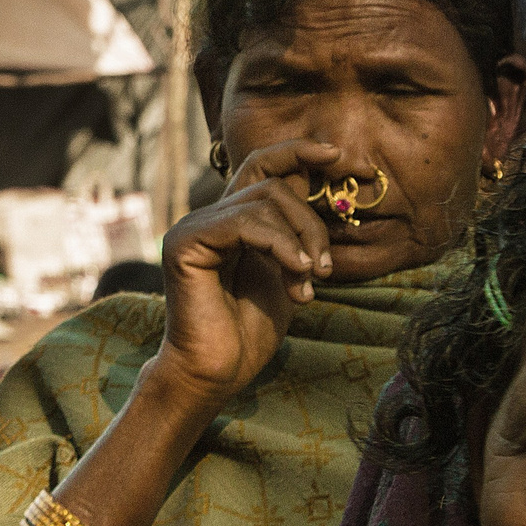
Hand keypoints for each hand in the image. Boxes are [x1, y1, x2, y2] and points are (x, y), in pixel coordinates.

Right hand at [146, 139, 337, 409]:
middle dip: (310, 218)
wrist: (217, 372)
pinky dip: (278, 243)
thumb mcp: (288, 274)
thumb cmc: (250, 333)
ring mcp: (194, 226)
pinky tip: (295, 272)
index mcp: (233, 221)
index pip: (263, 166)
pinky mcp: (184, 242)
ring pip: (262, 198)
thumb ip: (297, 236)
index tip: (340, 157)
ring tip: (307, 281)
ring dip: (299, 239)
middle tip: (325, 266)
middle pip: (270, 180)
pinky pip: (243, 221)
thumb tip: (327, 193)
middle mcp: (210, 217)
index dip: (299, 152)